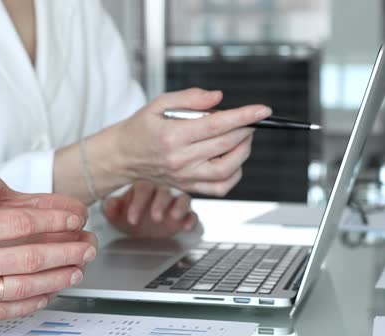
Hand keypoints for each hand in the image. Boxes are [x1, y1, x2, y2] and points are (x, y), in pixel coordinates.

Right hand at [0, 161, 96, 329]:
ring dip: (56, 279)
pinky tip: (45, 298)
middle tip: (89, 247)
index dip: (54, 221)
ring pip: (24, 286)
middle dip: (67, 250)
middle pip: (32, 256)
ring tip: (78, 272)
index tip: (74, 218)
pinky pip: (2, 311)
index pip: (20, 224)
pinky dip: (28, 305)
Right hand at [90, 88, 271, 196]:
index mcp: (172, 135)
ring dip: (243, 152)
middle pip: (225, 145)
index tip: (263, 110)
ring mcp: (185, 176)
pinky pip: (220, 187)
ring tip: (243, 137)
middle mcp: (180, 159)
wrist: (122, 157)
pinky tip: (234, 160)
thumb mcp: (158, 103)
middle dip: (246, 129)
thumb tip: (218, 98)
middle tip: (250, 119)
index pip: (216, 125)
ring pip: (227, 169)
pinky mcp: (188, 187)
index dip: (243, 116)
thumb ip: (190, 98)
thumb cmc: (139, 128)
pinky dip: (234, 175)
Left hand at [103, 181, 197, 238]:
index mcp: (144, 188)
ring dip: (180, 207)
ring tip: (175, 216)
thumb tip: (110, 204)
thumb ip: (112, 208)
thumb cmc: (128, 215)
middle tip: (155, 216)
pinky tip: (186, 226)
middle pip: (164, 192)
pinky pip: (192, 214)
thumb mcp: (116, 214)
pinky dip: (191, 219)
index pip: (143, 189)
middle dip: (160, 203)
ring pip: (182, 199)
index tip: (132, 218)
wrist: (139, 228)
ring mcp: (174, 203)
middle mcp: (161, 192)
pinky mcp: (184, 215)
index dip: (138, 203)